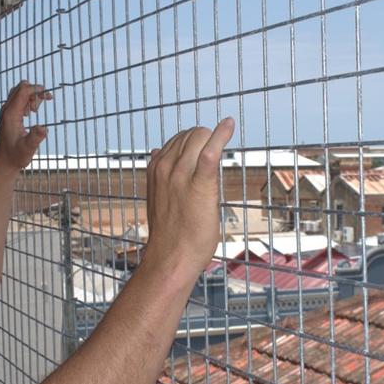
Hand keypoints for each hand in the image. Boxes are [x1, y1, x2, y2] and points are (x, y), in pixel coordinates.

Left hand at [0, 81, 52, 173]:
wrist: (4, 163)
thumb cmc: (16, 157)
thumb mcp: (28, 149)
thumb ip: (35, 138)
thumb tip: (44, 128)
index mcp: (10, 114)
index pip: (23, 90)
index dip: (37, 89)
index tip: (49, 97)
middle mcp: (6, 109)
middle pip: (21, 88)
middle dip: (35, 92)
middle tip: (40, 109)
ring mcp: (6, 111)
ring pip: (20, 92)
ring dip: (31, 97)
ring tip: (36, 112)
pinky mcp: (8, 115)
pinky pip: (18, 99)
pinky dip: (28, 101)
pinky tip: (32, 113)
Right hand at [143, 118, 234, 278]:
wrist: (170, 257)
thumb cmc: (169, 233)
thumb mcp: (158, 197)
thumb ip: (160, 175)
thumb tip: (157, 152)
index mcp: (155, 169)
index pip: (177, 139)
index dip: (195, 144)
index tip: (206, 151)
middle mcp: (165, 167)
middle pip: (190, 133)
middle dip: (206, 139)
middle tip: (217, 156)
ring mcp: (180, 175)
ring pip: (199, 136)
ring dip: (214, 139)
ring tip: (223, 146)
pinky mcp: (199, 185)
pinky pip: (210, 151)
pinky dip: (221, 134)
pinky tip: (228, 125)